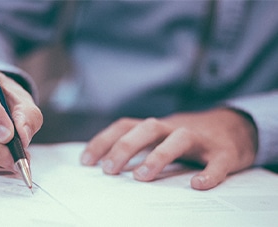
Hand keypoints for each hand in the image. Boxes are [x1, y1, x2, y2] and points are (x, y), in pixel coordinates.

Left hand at [81, 108, 256, 189]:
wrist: (235, 127)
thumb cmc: (190, 136)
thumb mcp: (161, 136)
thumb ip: (140, 145)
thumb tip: (107, 165)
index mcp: (158, 127)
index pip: (125, 126)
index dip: (104, 141)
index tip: (86, 161)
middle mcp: (175, 128)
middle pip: (148, 128)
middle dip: (125, 146)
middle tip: (108, 170)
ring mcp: (201, 139)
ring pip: (180, 138)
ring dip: (159, 155)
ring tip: (141, 176)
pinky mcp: (225, 152)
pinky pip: (218, 162)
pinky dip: (209, 173)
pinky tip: (198, 185)